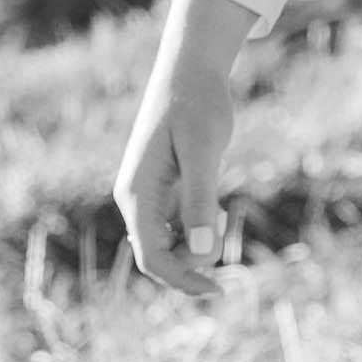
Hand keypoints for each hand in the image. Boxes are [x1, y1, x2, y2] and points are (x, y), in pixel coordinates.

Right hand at [113, 0, 259, 301]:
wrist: (192, 71)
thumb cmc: (196, 105)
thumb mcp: (203, 151)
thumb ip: (199, 199)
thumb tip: (198, 251)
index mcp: (136, 195)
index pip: (152, 257)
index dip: (182, 279)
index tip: (217, 290)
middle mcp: (136, 200)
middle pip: (160, 257)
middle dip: (194, 260)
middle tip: (225, 237)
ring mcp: (148, 196)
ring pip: (172, 244)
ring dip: (199, 241)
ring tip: (220, 208)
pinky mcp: (165, 189)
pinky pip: (179, 227)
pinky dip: (200, 226)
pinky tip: (217, 207)